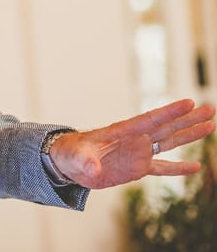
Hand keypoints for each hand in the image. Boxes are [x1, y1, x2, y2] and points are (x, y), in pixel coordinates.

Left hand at [51, 99, 215, 188]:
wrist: (69, 163)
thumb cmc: (70, 153)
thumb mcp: (76, 157)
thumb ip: (85, 162)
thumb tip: (93, 170)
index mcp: (122, 130)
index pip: (150, 119)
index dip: (169, 111)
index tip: (189, 102)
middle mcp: (135, 139)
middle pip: (167, 126)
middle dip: (189, 118)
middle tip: (211, 109)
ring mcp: (138, 153)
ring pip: (169, 142)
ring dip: (190, 135)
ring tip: (211, 125)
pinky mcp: (138, 168)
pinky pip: (162, 168)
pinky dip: (179, 168)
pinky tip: (196, 167)